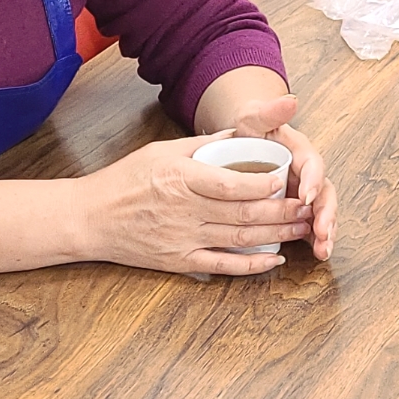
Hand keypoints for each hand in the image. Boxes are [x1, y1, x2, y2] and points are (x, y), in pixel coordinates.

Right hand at [70, 135, 311, 275]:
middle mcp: (184, 210)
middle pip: (243, 213)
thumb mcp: (163, 150)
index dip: (263, 184)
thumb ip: (206, 144)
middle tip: (308, 206)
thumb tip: (244, 132)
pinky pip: (223, 266)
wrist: (90, 219)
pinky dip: (252, 265)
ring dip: (276, 235)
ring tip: (302, 227)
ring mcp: (183, 238)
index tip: (286, 179)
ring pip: (240, 238)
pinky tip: (275, 259)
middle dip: (282, 211)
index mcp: (181, 177)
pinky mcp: (180, 261)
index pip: (231, 183)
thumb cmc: (127, 179)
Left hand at [205, 94, 337, 260]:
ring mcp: (306, 193)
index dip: (313, 181)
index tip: (306, 197)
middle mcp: (309, 174)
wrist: (244, 144)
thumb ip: (269, 110)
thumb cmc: (249, 133)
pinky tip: (317, 255)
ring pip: (323, 213)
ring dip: (326, 232)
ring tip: (324, 251)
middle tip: (323, 232)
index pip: (314, 165)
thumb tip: (290, 100)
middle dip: (327, 215)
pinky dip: (316, 240)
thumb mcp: (254, 118)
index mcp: (302, 152)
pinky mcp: (299, 209)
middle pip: (325, 194)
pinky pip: (312, 225)